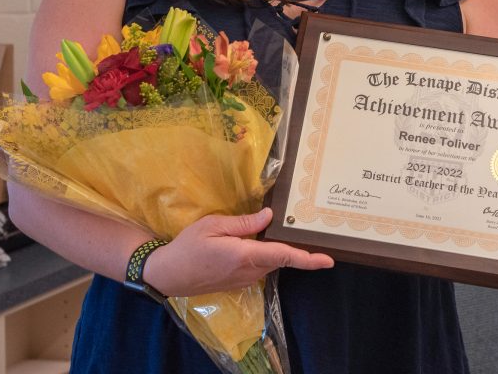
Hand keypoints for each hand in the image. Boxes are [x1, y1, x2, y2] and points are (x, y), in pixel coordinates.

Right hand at [144, 207, 333, 296]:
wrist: (169, 274)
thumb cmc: (188, 247)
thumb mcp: (213, 226)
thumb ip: (243, 223)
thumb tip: (269, 216)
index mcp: (244, 256)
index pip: (283, 256)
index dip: (307, 259)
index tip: (328, 261)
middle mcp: (249, 271)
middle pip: (280, 258)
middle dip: (293, 246)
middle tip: (304, 226)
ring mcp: (244, 279)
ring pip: (270, 262)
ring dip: (276, 249)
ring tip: (281, 229)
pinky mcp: (238, 281)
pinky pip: (259, 266)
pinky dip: (264, 254)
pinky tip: (258, 240)